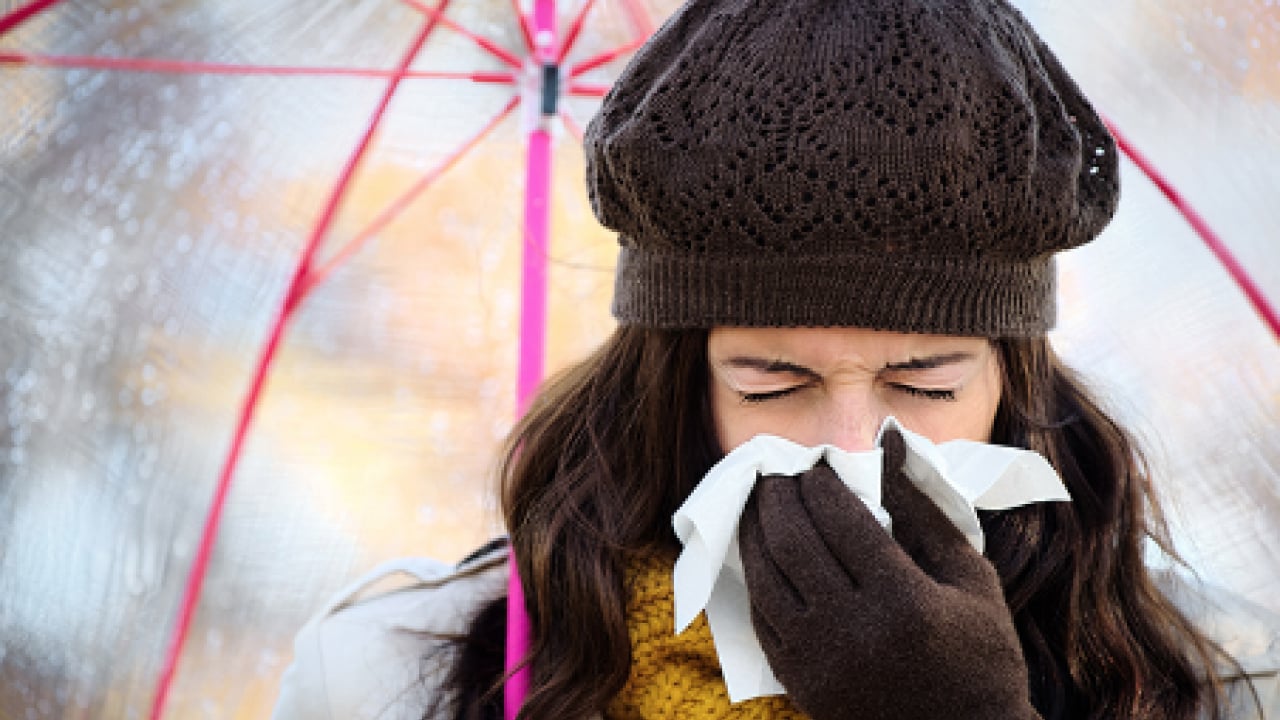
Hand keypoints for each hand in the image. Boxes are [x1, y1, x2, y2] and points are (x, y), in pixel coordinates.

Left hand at [737, 429, 1040, 719]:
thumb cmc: (981, 651)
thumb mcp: (969, 575)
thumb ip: (922, 508)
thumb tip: (889, 443)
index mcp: (904, 601)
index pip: (841, 520)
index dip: (820, 483)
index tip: (817, 464)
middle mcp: (855, 631)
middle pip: (794, 543)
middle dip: (779, 497)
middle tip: (777, 472)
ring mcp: (821, 661)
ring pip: (765, 578)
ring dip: (756, 531)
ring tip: (760, 502)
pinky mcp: (801, 683)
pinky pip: (762, 618)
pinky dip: (756, 578)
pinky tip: (760, 552)